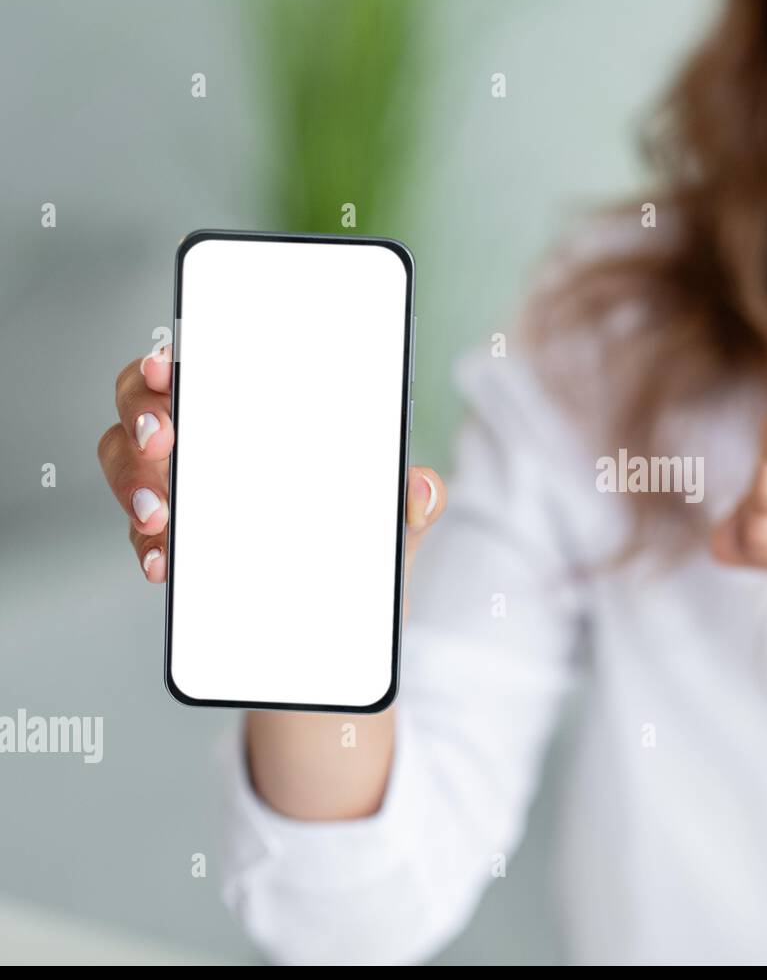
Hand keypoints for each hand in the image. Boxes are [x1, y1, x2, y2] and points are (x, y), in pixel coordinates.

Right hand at [96, 344, 446, 584]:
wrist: (345, 621)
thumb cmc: (362, 549)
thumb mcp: (396, 522)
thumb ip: (416, 502)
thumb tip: (425, 487)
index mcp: (261, 415)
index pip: (203, 367)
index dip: (173, 358)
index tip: (168, 365)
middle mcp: (211, 440)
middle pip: (146, 403)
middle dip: (144, 414)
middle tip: (165, 439)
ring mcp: (184, 489)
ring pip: (128, 461)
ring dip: (134, 481)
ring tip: (162, 513)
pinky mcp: (173, 542)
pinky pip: (140, 533)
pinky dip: (146, 545)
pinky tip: (164, 560)